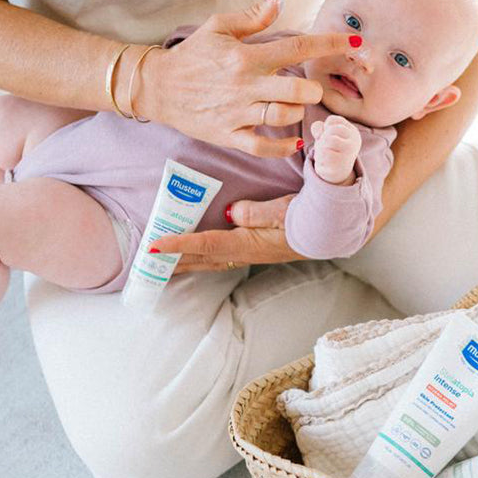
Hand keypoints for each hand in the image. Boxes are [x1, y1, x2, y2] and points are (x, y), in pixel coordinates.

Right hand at [135, 0, 360, 157]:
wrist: (157, 87)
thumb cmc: (191, 56)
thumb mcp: (219, 28)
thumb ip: (254, 16)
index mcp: (246, 57)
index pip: (298, 47)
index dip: (332, 45)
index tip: (356, 45)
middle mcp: (245, 86)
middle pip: (298, 89)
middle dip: (313, 88)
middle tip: (310, 86)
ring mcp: (237, 113)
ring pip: (284, 116)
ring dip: (298, 112)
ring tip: (295, 106)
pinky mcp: (228, 135)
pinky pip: (263, 147)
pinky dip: (283, 146)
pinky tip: (294, 140)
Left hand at [149, 195, 304, 272]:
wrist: (331, 232)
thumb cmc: (309, 219)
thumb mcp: (285, 211)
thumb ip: (257, 212)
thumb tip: (231, 213)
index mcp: (248, 243)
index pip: (205, 244)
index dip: (179, 244)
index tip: (156, 245)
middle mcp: (244, 252)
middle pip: (200, 259)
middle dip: (173, 262)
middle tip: (145, 264)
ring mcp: (248, 254)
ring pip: (208, 261)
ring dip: (184, 263)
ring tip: (160, 266)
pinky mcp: (252, 250)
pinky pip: (218, 257)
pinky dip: (200, 258)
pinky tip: (193, 257)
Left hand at [311, 115, 360, 183]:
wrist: (337, 173)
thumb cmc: (331, 149)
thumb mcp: (325, 135)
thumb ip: (319, 128)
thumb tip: (318, 131)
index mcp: (352, 132)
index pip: (332, 120)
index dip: (324, 127)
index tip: (328, 136)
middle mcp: (353, 142)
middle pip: (330, 131)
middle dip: (322, 138)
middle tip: (324, 146)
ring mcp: (348, 155)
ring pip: (326, 142)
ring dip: (319, 149)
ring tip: (324, 154)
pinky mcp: (339, 166)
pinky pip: (323, 156)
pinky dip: (319, 159)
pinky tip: (324, 163)